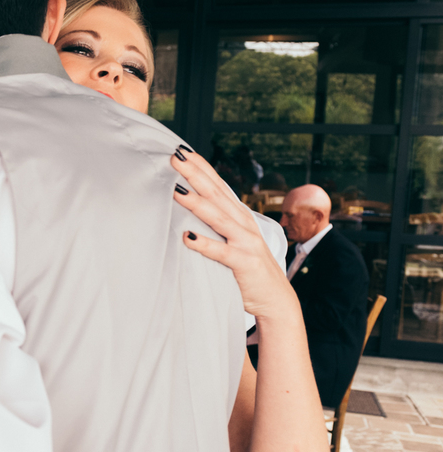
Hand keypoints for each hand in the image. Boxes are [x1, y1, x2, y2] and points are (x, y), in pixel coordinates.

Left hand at [172, 147, 297, 320]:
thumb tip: (188, 211)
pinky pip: (221, 252)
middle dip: (196, 175)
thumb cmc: (248, 270)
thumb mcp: (233, 242)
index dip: (201, 168)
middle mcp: (244, 225)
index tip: (181, 151)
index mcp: (240, 217)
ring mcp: (246, 243)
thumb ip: (217, 226)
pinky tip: (186, 237)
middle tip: (175, 157)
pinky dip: (204, 244)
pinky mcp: (245, 263)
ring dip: (197, 203)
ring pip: (218, 218)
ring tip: (176, 189)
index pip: (218, 187)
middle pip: (217, 195)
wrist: (277, 299)